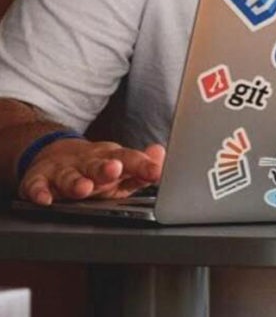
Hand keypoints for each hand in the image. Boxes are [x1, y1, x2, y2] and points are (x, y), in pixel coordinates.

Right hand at [18, 138, 164, 204]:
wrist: (54, 155)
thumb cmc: (96, 167)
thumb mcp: (121, 166)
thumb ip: (142, 166)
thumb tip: (161, 155)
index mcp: (111, 158)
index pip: (129, 159)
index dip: (143, 165)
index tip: (156, 171)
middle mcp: (87, 162)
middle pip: (98, 164)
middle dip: (106, 168)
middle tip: (115, 170)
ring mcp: (63, 170)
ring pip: (69, 176)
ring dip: (75, 182)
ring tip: (83, 188)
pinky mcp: (38, 179)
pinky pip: (36, 186)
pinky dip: (39, 192)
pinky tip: (44, 199)